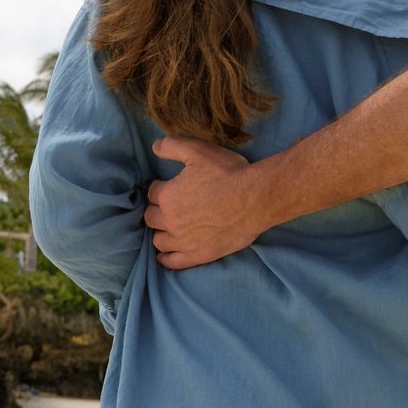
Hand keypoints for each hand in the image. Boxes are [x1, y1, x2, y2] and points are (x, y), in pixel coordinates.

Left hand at [142, 138, 269, 269]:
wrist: (256, 199)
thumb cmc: (229, 173)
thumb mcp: (199, 151)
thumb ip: (172, 146)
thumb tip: (154, 146)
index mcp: (167, 196)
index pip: (153, 193)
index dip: (163, 188)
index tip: (174, 187)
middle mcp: (170, 221)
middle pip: (151, 217)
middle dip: (159, 210)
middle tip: (174, 205)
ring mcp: (183, 241)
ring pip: (159, 240)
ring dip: (162, 232)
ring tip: (172, 226)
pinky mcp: (198, 255)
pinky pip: (172, 261)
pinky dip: (166, 258)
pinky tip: (166, 254)